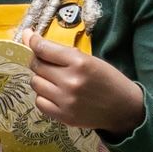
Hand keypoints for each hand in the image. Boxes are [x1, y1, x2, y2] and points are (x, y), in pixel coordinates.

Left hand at [19, 29, 145, 136]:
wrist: (124, 109)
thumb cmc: (107, 80)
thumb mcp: (90, 60)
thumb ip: (60, 50)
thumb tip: (28, 35)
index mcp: (80, 62)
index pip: (43, 49)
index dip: (33, 41)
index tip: (29, 37)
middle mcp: (70, 81)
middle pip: (36, 66)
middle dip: (39, 61)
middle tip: (49, 63)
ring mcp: (66, 100)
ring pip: (35, 83)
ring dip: (42, 79)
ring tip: (55, 80)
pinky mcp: (63, 116)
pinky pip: (39, 102)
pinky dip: (44, 96)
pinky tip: (56, 95)